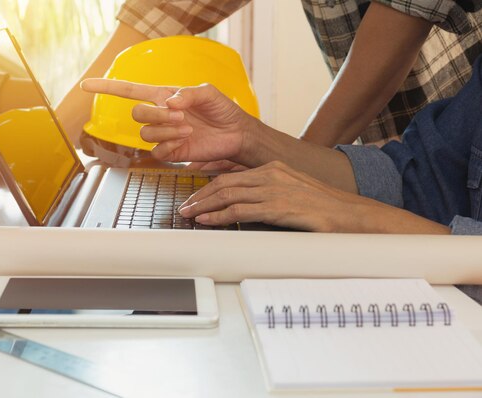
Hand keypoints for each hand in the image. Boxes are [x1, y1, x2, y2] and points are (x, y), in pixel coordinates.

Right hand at [81, 79, 257, 163]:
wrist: (235, 133)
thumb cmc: (223, 110)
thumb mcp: (209, 92)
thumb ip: (189, 92)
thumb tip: (170, 101)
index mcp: (164, 96)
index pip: (129, 90)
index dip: (106, 87)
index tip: (85, 85)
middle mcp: (160, 116)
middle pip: (136, 113)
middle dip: (155, 114)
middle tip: (180, 115)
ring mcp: (164, 135)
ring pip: (145, 133)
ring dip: (165, 129)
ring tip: (186, 127)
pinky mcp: (170, 152)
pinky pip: (156, 150)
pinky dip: (168, 143)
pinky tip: (184, 138)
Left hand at [178, 161, 450, 233]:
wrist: (352, 215)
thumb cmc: (325, 209)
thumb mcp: (293, 194)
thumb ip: (269, 197)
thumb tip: (248, 207)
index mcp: (273, 169)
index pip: (232, 176)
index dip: (209, 187)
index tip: (196, 198)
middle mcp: (271, 174)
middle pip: (224, 183)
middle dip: (201, 196)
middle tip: (185, 207)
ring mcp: (274, 190)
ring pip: (228, 195)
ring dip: (204, 206)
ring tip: (188, 214)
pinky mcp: (279, 207)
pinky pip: (240, 210)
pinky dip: (219, 216)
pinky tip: (206, 221)